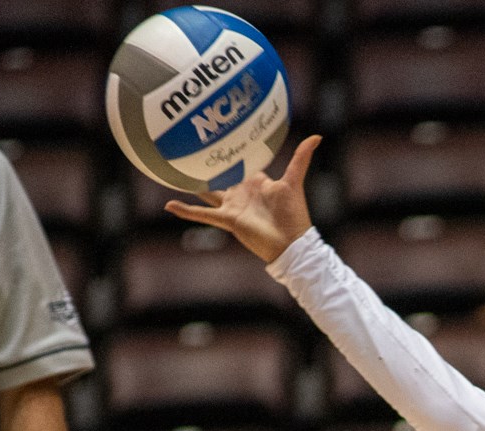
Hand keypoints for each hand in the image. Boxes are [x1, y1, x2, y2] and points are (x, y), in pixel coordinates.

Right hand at [163, 134, 321, 261]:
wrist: (292, 243)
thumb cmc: (294, 214)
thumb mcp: (294, 181)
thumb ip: (301, 158)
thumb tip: (316, 136)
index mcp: (256, 181)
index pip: (240, 161)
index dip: (229, 150)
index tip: (215, 132)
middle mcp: (241, 191)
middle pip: (219, 175)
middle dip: (205, 164)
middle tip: (187, 146)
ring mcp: (232, 205)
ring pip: (206, 192)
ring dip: (190, 185)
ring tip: (171, 173)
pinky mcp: (228, 219)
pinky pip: (203, 214)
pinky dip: (186, 210)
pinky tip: (168, 205)